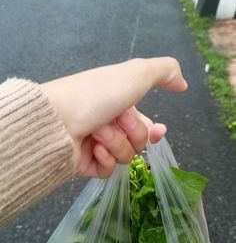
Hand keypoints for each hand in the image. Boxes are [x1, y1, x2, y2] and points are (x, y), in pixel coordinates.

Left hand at [40, 58, 186, 177]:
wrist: (57, 119)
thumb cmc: (96, 94)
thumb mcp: (137, 74)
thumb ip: (164, 72)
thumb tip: (183, 84)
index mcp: (118, 102)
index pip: (144, 123)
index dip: (153, 129)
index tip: (158, 132)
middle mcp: (107, 123)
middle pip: (138, 141)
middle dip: (131, 132)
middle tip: (113, 121)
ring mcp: (95, 144)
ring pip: (124, 156)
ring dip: (114, 143)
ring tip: (96, 133)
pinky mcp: (85, 164)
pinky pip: (108, 170)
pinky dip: (103, 159)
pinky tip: (92, 149)